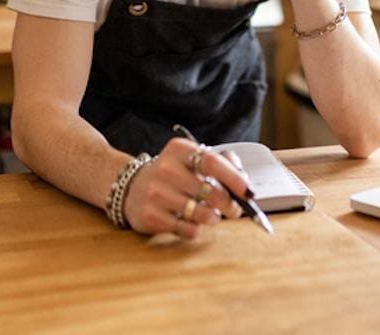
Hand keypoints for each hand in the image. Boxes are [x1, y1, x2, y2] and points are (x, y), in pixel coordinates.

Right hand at [122, 137, 249, 237]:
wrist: (131, 188)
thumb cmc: (171, 175)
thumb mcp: (190, 160)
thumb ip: (220, 164)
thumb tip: (244, 183)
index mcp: (178, 150)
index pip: (212, 162)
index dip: (234, 178)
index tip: (248, 192)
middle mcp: (165, 169)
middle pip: (210, 191)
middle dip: (229, 204)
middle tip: (234, 210)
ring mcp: (156, 193)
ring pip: (201, 214)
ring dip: (212, 218)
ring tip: (209, 214)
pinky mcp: (150, 216)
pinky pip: (187, 230)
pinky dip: (195, 229)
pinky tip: (189, 221)